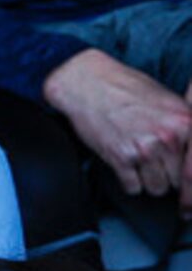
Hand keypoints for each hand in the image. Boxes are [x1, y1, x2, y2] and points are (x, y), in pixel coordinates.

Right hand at [44, 49, 191, 208]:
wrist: (88, 82)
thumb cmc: (126, 89)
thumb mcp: (168, 101)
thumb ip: (185, 127)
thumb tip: (190, 152)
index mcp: (186, 122)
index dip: (191, 181)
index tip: (187, 188)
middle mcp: (168, 137)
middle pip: (178, 179)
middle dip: (167, 175)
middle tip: (156, 163)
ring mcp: (144, 148)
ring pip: (157, 188)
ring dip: (148, 181)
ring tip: (140, 165)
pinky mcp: (120, 157)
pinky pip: (133, 187)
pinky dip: (129, 182)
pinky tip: (126, 166)